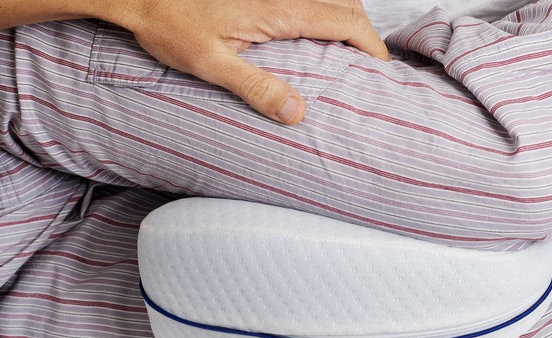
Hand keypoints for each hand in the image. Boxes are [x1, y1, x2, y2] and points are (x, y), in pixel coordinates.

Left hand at [121, 0, 389, 124]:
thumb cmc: (171, 25)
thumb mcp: (212, 64)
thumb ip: (256, 87)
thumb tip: (296, 113)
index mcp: (278, 9)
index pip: (345, 21)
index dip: (371, 43)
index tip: (380, 67)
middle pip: (344, 2)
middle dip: (363, 30)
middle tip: (366, 62)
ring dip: (343, 17)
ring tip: (345, 49)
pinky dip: (321, 10)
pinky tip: (312, 30)